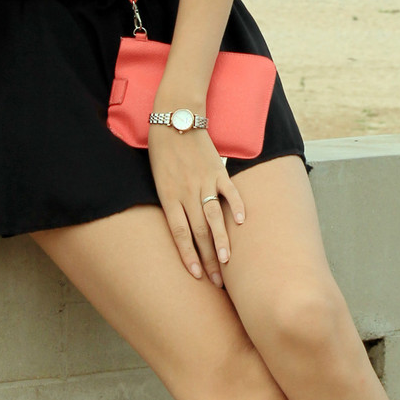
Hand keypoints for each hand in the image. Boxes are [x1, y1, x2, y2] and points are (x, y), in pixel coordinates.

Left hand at [147, 124, 245, 285]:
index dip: (188, 256)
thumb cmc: (162, 150)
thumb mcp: (158, 179)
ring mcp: (203, 182)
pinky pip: (229, 192)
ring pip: (213, 218)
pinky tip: (241, 223)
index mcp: (168, 196)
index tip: (195, 276)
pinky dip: (236, 206)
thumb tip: (182, 227)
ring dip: (221, 242)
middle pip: (198, 232)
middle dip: (207, 259)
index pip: (180, 234)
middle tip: (216, 281)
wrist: (175, 118)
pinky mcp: (218, 170)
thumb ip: (171, 202)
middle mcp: (186, 193)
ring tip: (228, 263)